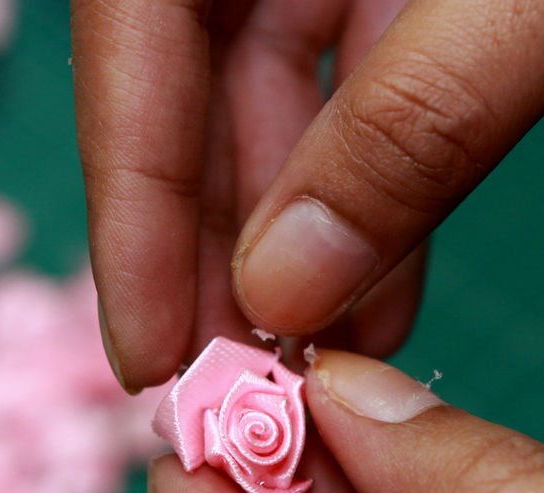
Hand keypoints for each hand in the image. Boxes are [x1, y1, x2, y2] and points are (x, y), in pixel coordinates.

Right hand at [72, 0, 543, 391]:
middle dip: (210, 251)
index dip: (131, 213)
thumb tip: (293, 291)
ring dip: (291, 243)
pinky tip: (378, 293)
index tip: (150, 357)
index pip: (130, 51)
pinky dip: (365, 195)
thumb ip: (413, 120)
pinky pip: (351, 90)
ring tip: (310, 365)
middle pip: (187, 96)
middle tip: (230, 390)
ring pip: (267, 105)